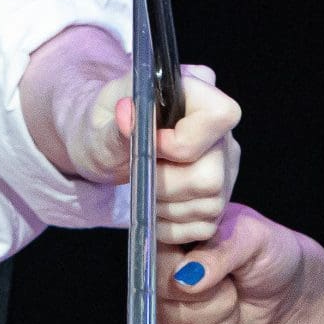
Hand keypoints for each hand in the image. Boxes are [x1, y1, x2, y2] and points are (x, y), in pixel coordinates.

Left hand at [109, 68, 239, 243]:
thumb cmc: (105, 128)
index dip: (185, 141)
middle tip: (140, 174)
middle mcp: (220, 133)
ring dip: (165, 207)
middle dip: (166, 185)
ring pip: (209, 204)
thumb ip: (115, 124)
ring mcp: (224, 168)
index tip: (152, 146)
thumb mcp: (100, 124)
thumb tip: (126, 115)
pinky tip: (154, 208)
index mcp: (198, 96)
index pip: (221, 115)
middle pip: (211, 176)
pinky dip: (170, 227)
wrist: (104, 150)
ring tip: (145, 189)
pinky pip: (203, 226)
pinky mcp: (219, 199)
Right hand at [157, 202, 310, 323]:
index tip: (223, 275)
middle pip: (166, 304)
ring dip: (219, 321)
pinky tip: (227, 319)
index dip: (191, 278)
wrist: (281, 286)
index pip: (157, 265)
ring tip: (232, 299)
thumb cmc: (268, 251)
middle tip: (232, 286)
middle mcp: (161, 268)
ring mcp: (164, 301)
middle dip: (216, 303)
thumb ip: (221, 252)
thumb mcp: (254, 239)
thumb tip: (185, 279)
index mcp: (173, 235)